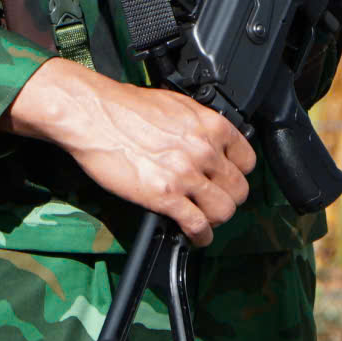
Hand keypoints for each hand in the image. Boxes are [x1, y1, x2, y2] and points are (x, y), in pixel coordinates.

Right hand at [2, 59, 255, 244]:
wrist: (94, 115)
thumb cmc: (125, 107)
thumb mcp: (175, 105)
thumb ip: (198, 126)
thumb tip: (208, 141)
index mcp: (210, 125)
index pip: (247, 160)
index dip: (238, 173)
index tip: (229, 178)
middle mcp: (204, 150)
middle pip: (239, 189)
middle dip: (229, 199)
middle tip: (216, 201)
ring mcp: (186, 175)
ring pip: (223, 210)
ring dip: (216, 219)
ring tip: (206, 220)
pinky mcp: (165, 197)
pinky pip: (197, 225)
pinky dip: (200, 235)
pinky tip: (195, 236)